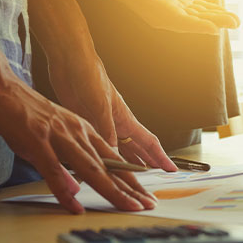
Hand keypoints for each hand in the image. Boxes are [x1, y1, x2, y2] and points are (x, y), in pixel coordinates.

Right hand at [0, 74, 158, 213]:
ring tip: (128, 206)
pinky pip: (53, 169)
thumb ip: (64, 160)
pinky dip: (64, 190)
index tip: (144, 196)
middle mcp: (76, 132)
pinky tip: (75, 206)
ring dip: (111, 190)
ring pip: (91, 168)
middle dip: (131, 188)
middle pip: (109, 166)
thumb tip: (73, 186)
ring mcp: (58, 136)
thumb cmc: (20, 111)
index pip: (113, 160)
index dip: (130, 179)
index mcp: (82, 130)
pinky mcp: (37, 140)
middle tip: (149, 204)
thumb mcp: (50, 135)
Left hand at [46, 48, 177, 171]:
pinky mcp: (86, 122)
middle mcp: (116, 123)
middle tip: (153, 180)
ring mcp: (101, 124)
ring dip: (125, 162)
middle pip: (136, 149)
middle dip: (146, 164)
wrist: (71, 62)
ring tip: (131, 178)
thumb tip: (114, 154)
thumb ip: (106, 130)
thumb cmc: (90, 76)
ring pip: (118, 148)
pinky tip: (98, 163)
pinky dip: (100, 156)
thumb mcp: (99, 106)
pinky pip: (97, 144)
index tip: (171, 169)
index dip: (160, 157)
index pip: (149, 142)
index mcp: (125, 118)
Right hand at [107, 0, 238, 34]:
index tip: (215, 29)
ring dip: (218, 18)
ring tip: (237, 21)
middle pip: (194, 21)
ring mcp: (173, 9)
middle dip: (215, 22)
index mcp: (155, 11)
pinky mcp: (178, 2)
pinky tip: (224, 13)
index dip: (197, 25)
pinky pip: (197, 9)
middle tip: (236, 23)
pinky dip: (211, 10)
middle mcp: (166, 15)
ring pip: (199, 16)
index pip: (179, 21)